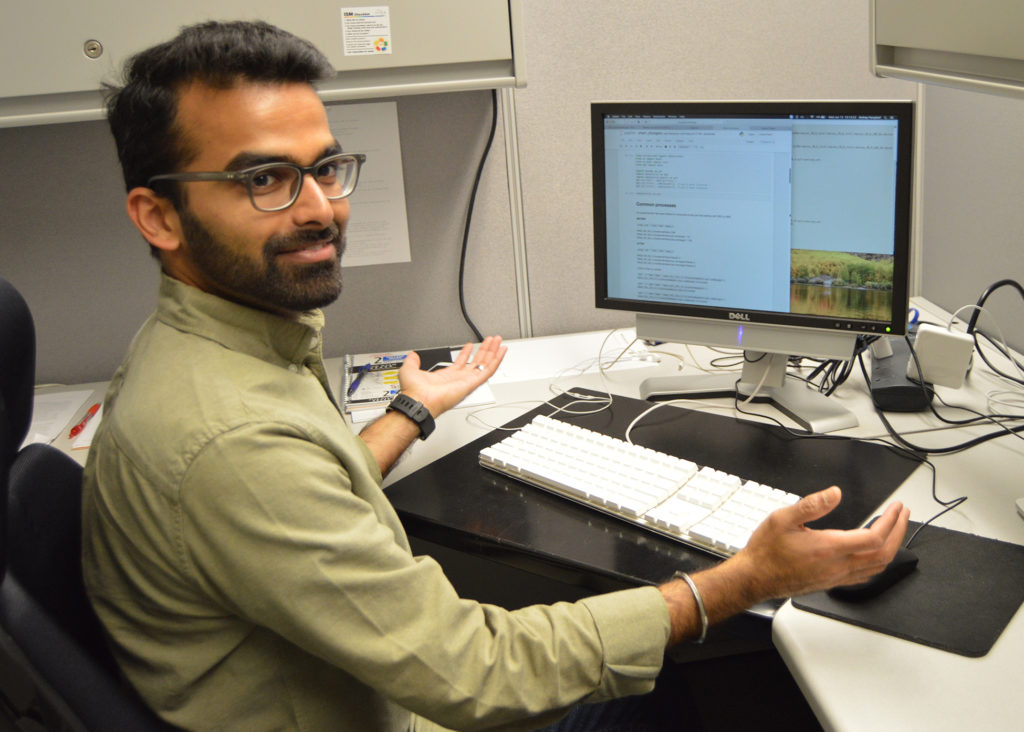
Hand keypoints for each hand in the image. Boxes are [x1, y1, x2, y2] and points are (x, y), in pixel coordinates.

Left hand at [398, 336, 506, 417]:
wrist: (419, 400)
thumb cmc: (415, 391)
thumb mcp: (410, 370)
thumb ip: (412, 361)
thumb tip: (412, 355)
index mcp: (446, 377)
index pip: (461, 363)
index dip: (467, 353)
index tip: (471, 345)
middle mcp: (458, 379)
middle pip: (476, 362)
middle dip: (484, 350)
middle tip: (490, 340)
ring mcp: (467, 381)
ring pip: (485, 364)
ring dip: (493, 352)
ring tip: (498, 341)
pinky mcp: (472, 383)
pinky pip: (488, 371)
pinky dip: (496, 361)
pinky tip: (501, 352)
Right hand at [730, 486, 909, 600]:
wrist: (756, 577)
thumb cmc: (767, 551)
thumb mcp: (782, 519)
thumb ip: (811, 505)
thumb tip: (834, 493)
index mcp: (829, 548)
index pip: (874, 538)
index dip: (890, 521)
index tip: (895, 508)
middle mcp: (838, 566)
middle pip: (884, 554)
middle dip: (899, 531)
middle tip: (902, 515)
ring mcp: (837, 577)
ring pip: (878, 566)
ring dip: (893, 547)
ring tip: (895, 530)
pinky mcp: (833, 582)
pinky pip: (866, 575)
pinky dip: (879, 561)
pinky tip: (875, 553)